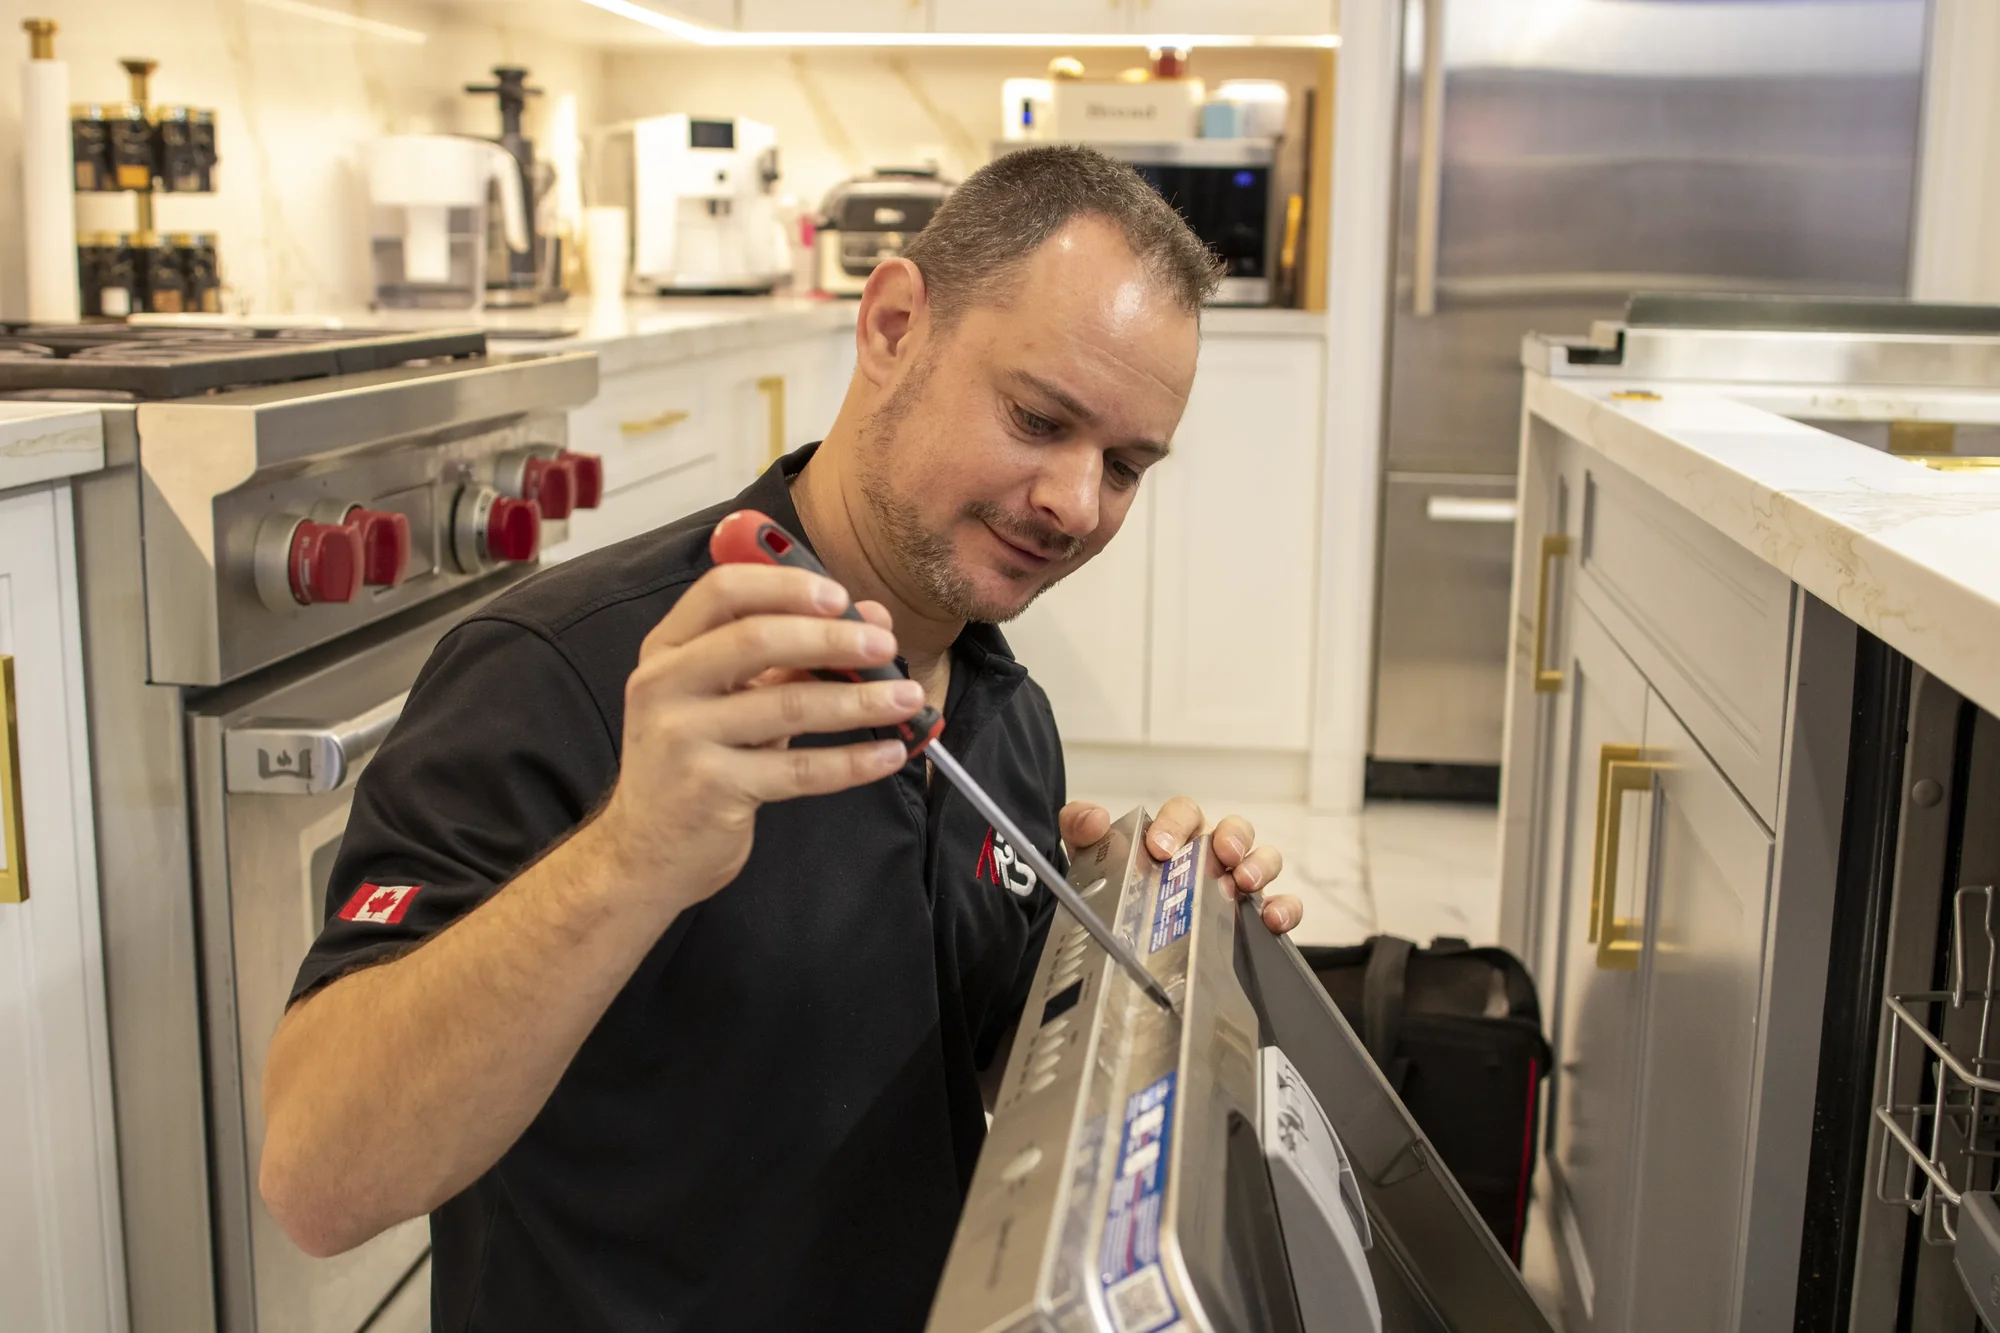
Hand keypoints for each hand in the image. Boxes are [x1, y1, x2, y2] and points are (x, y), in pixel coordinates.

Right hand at [597, 563, 923, 909]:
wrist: (646, 852)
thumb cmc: (695, 761)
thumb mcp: (728, 699)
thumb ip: (789, 655)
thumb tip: (869, 620)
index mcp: (668, 648)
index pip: (723, 590)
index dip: (786, 586)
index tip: (841, 598)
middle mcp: (665, 685)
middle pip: (757, 639)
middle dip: (833, 639)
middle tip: (884, 646)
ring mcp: (683, 738)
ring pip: (788, 706)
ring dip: (859, 700)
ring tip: (906, 697)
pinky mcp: (712, 789)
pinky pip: (799, 770)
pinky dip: (852, 761)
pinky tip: (888, 754)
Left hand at [1058, 797, 1301, 934]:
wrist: (1122, 935)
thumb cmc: (1118, 886)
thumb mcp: (1091, 856)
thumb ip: (1082, 828)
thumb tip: (1093, 818)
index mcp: (1177, 835)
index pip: (1185, 813)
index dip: (1176, 825)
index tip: (1161, 848)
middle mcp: (1211, 854)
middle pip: (1235, 829)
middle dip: (1232, 837)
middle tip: (1221, 854)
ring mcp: (1236, 883)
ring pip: (1264, 859)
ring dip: (1259, 866)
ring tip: (1244, 883)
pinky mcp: (1254, 916)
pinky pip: (1283, 904)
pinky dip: (1285, 908)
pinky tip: (1272, 919)